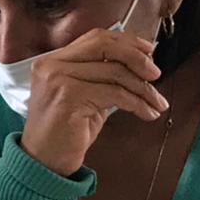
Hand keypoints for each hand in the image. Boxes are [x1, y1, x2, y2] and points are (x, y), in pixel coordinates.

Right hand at [22, 29, 167, 174]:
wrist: (43, 161)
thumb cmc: (65, 132)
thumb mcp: (82, 96)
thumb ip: (100, 76)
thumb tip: (140, 62)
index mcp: (52, 61)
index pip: (96, 38)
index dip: (126, 42)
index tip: (149, 52)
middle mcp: (52, 65)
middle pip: (105, 46)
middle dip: (137, 57)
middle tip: (156, 74)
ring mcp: (58, 79)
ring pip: (114, 72)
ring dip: (143, 88)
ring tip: (156, 103)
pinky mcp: (69, 97)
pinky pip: (115, 93)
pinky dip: (137, 103)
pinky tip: (146, 113)